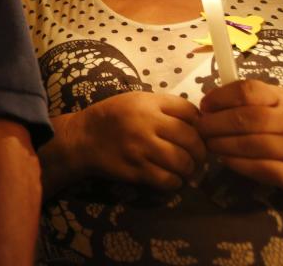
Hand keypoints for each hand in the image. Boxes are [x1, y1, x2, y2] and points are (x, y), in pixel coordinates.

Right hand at [52, 91, 206, 189]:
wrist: (82, 138)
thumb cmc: (112, 117)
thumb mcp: (135, 100)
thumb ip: (163, 107)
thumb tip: (197, 121)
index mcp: (148, 102)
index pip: (190, 112)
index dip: (199, 124)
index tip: (198, 133)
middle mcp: (146, 123)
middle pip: (191, 138)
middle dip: (200, 151)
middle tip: (198, 157)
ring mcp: (141, 148)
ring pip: (182, 162)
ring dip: (189, 169)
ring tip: (186, 169)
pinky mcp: (135, 170)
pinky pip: (167, 180)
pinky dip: (175, 182)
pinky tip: (172, 179)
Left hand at [198, 79, 282, 197]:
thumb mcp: (279, 105)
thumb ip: (250, 101)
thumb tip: (209, 103)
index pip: (249, 90)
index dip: (221, 97)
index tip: (204, 106)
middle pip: (247, 119)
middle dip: (216, 124)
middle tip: (200, 128)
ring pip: (252, 145)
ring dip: (223, 145)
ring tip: (208, 144)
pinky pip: (262, 168)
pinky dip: (238, 164)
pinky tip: (226, 160)